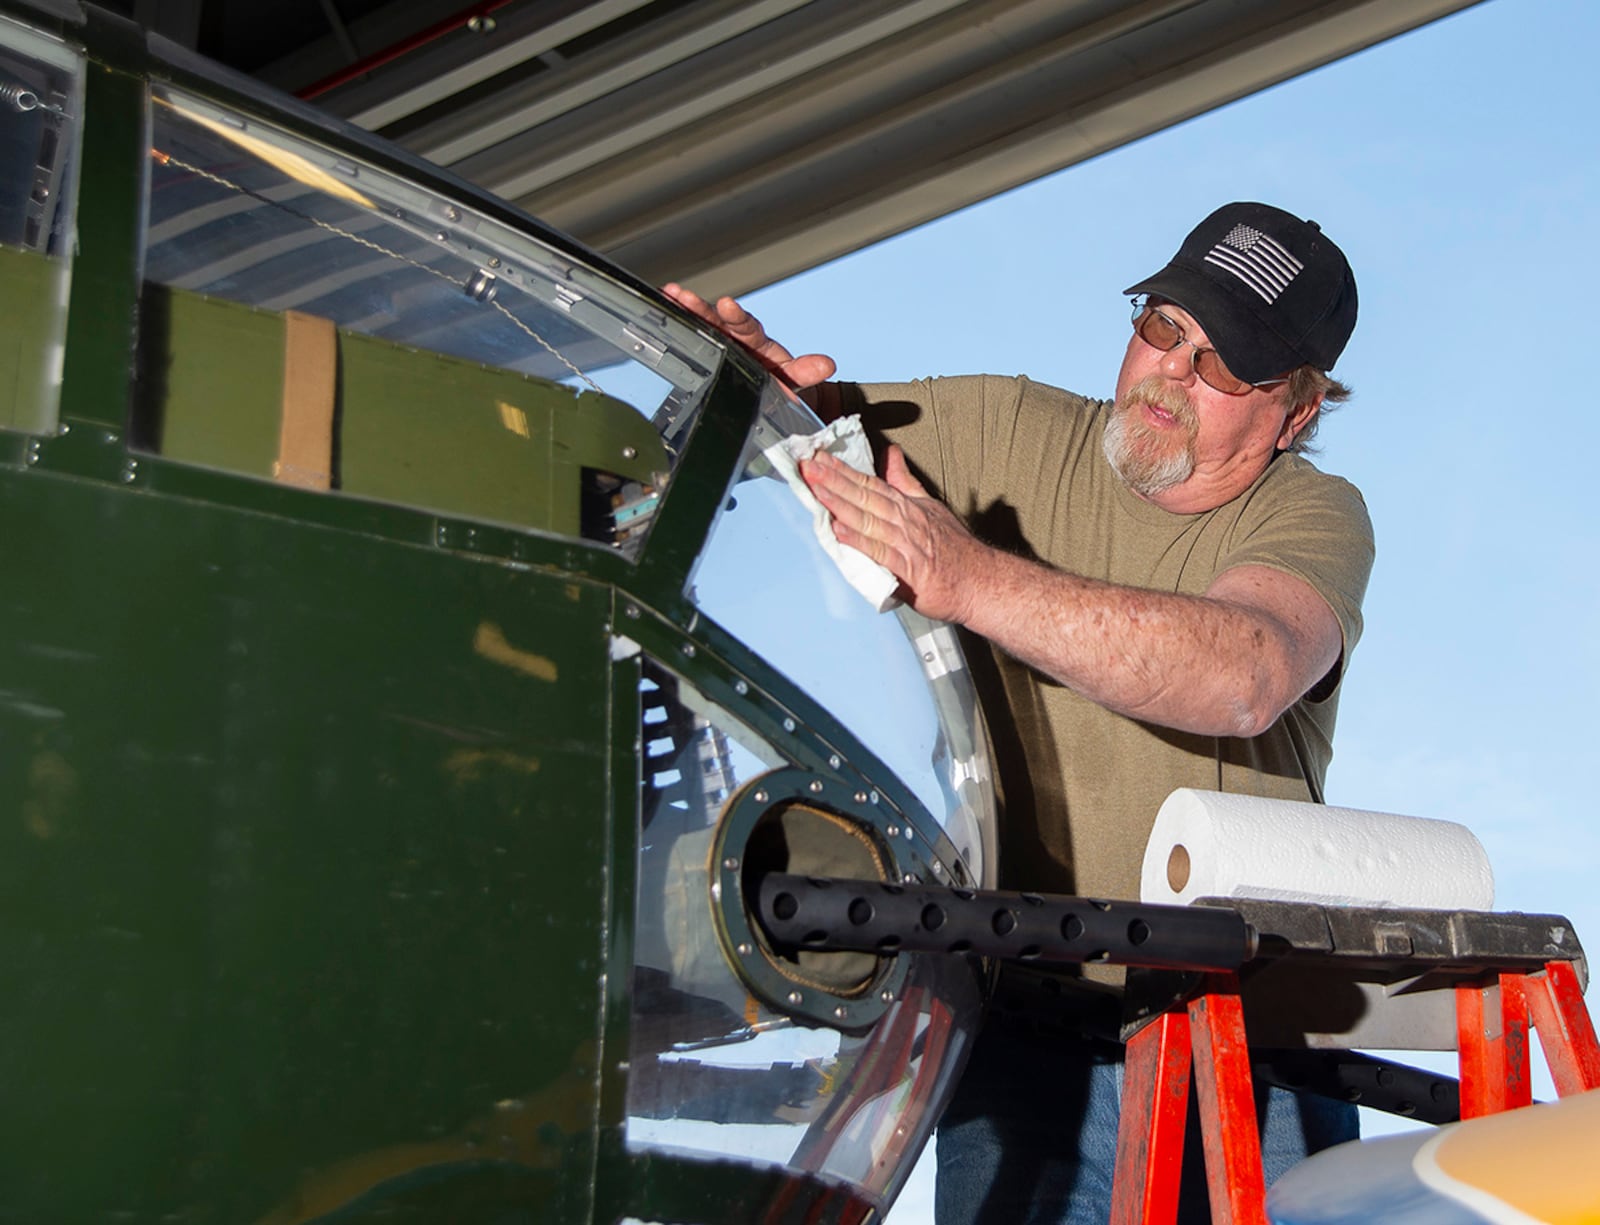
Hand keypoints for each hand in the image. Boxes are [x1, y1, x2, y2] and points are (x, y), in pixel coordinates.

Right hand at [662, 282, 836, 389]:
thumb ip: (804, 371)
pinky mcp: (705, 349)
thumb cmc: (779, 381)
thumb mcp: (792, 379)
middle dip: (701, 308)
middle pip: (717, 319)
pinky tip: (660, 303)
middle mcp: (735, 336)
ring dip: (684, 308)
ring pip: (700, 322)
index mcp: (756, 341)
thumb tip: (826, 365)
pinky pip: (690, 333)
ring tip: (668, 294)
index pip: (746, 325)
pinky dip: (676, 318)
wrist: (769, 390)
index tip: (726, 305)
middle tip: (684, 296)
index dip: (736, 316)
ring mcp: (718, 341)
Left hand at [800, 445, 983, 625]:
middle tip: (808, 465)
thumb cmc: (955, 549)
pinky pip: (878, 551)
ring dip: (838, 502)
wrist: (980, 581)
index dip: (842, 470)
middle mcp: (904, 520)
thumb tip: (891, 455)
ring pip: (866, 517)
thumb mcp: (930, 505)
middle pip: (863, 495)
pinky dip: (857, 540)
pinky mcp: (907, 569)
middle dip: (833, 479)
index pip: (869, 483)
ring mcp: (905, 543)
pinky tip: (838, 531)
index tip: (819, 458)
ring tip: (815, 489)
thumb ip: (905, 482)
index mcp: (906, 506)